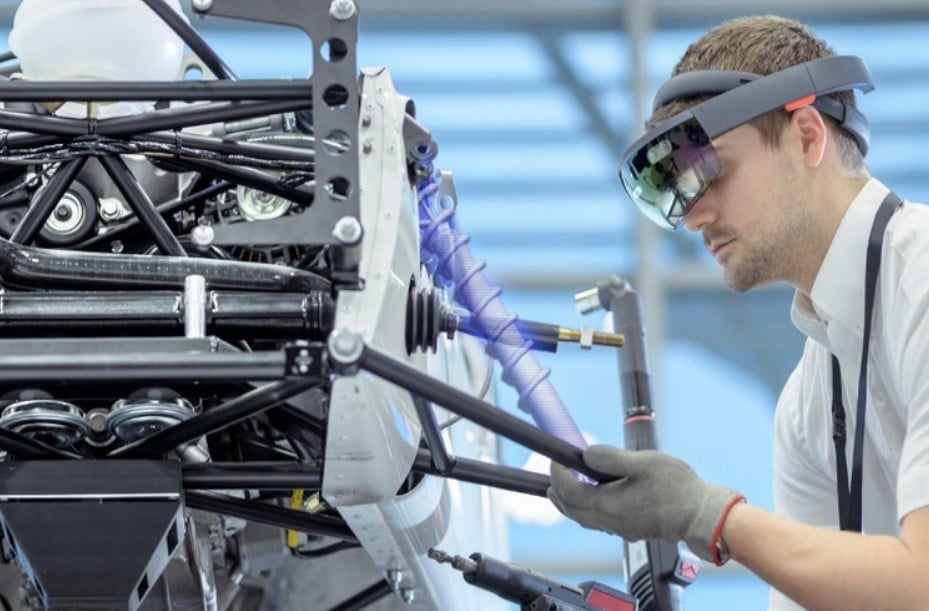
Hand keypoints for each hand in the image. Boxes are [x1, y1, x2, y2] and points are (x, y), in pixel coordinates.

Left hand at [547, 445, 744, 563]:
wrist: (700, 516)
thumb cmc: (677, 489)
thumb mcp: (641, 462)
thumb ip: (610, 458)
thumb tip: (587, 454)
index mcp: (608, 504)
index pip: (570, 492)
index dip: (557, 475)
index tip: (555, 460)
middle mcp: (610, 520)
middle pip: (572, 510)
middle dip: (557, 494)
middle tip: (551, 479)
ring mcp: (621, 528)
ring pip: (584, 520)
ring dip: (570, 505)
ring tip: (563, 492)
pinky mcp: (631, 530)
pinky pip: (599, 523)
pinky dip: (587, 512)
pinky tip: (595, 501)